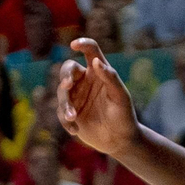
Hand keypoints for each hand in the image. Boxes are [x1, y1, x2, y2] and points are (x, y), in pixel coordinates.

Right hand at [57, 39, 139, 158]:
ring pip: (61, 92)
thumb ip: (111, 78)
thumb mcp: (120, 97)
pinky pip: (60, 112)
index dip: (82, 44)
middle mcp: (85, 81)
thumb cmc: (124, 115)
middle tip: (66, 85)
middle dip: (65, 76)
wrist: (120, 140)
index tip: (74, 45)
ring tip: (72, 117)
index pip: (90, 52)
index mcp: (98, 72)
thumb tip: (96, 62)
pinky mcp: (70, 112)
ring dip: (65, 104)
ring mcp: (76, 96)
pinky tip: (75, 130)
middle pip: (68, 69)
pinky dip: (65, 120)